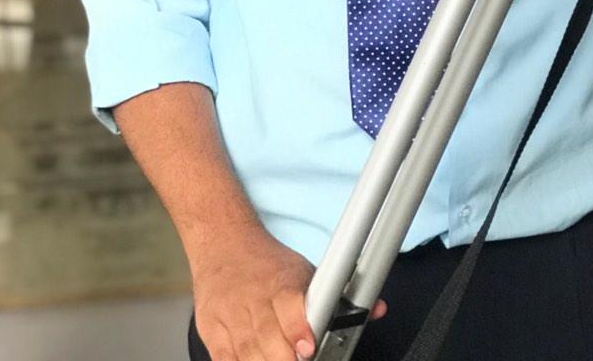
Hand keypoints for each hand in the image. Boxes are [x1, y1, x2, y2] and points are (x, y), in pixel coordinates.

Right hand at [192, 226, 385, 359]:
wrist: (222, 242)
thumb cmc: (268, 263)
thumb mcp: (305, 269)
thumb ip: (340, 294)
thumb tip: (379, 309)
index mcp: (281, 282)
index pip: (290, 307)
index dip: (298, 330)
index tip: (308, 348)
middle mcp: (254, 298)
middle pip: (267, 337)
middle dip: (284, 357)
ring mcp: (231, 315)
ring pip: (246, 352)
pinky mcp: (212, 330)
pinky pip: (226, 358)